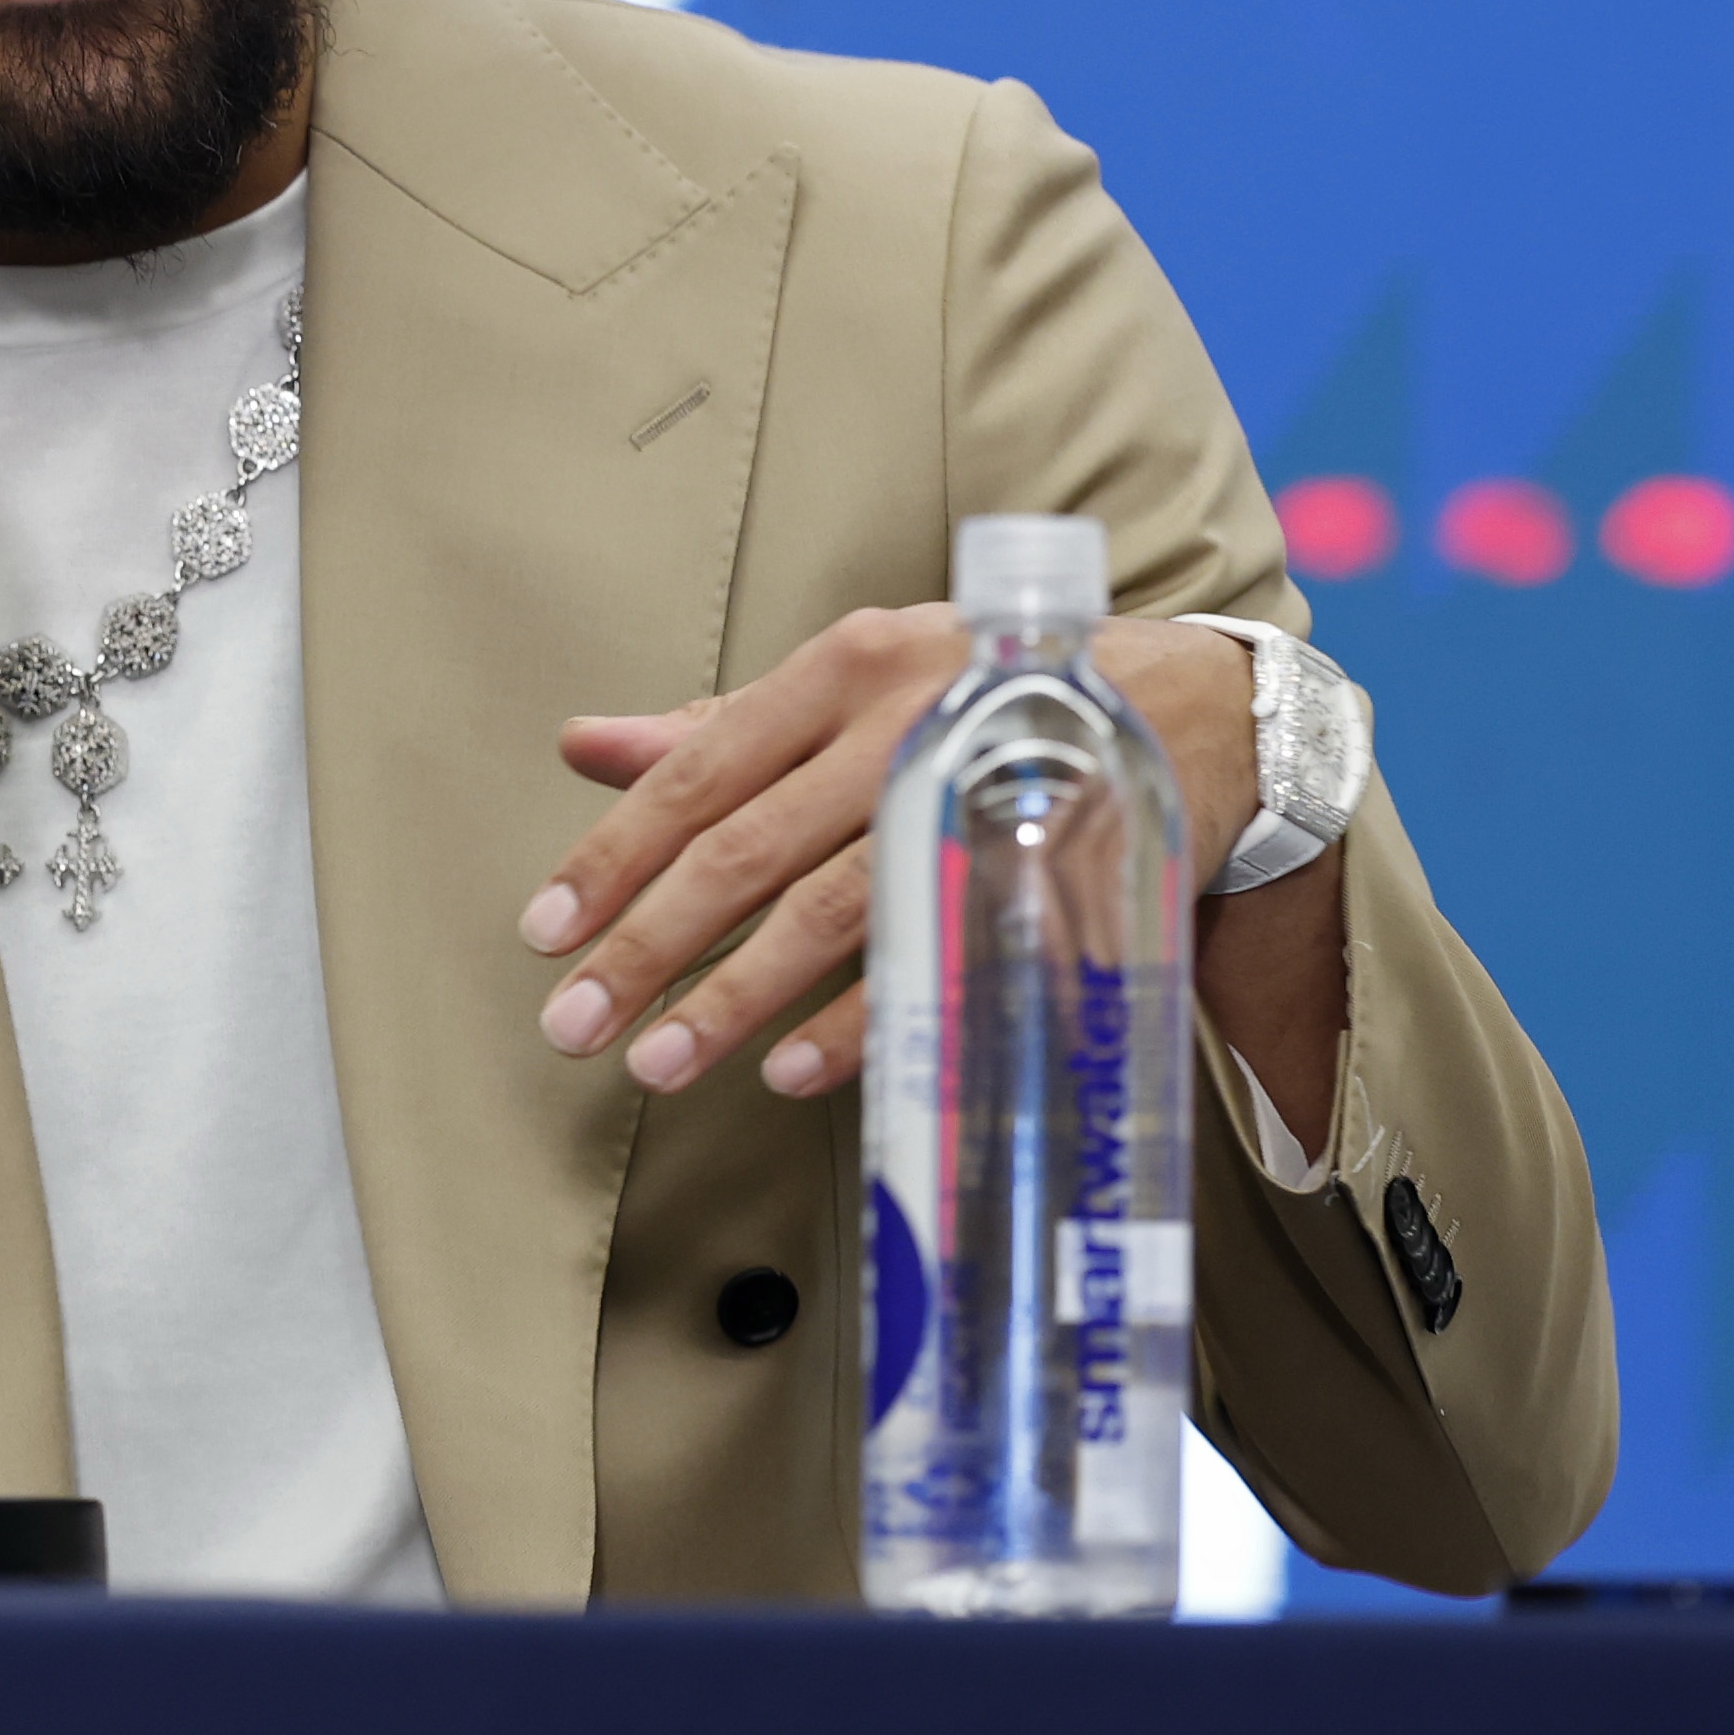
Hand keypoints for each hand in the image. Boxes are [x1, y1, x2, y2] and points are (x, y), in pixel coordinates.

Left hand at [521, 606, 1262, 1099]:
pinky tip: (790, 1069)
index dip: (615, 854)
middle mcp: (901, 718)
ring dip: (737, 994)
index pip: (701, 771)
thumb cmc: (986, 699)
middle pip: (749, 846)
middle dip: (650, 943)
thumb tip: (585, 745)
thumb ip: (718, 730)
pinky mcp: (1039, 866)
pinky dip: (858, 1016)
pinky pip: (932, 953)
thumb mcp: (852, 688)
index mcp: (843, 665)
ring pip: (830, 905)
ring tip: (664, 1062)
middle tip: (575, 1022)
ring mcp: (974, 793)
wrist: (1190, 706)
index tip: (544, 929)